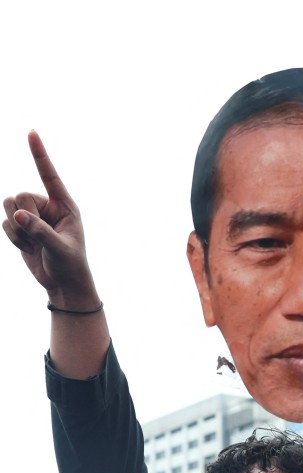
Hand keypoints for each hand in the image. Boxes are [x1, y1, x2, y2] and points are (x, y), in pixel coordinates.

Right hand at [2, 131, 96, 307]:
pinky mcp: (20, 226)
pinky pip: (4, 223)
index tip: (32, 132)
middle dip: (24, 218)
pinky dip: (13, 238)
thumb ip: (39, 231)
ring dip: (17, 229)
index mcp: (65, 205)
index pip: (50, 175)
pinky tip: (28, 248)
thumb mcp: (59, 248)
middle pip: (20, 195)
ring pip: (8, 206)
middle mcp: (48, 206)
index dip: (39, 154)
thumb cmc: (69, 264)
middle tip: (38, 236)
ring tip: (34, 244)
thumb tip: (17, 215)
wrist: (61, 282)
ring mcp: (33, 215)